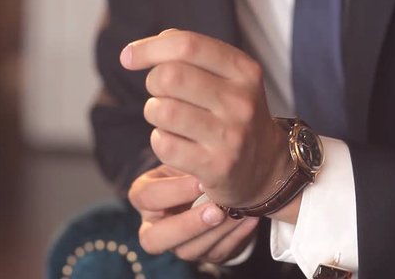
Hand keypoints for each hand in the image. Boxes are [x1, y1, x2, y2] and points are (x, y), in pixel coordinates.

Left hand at [120, 30, 290, 209]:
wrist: (265, 166)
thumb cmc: (231, 112)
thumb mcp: (227, 76)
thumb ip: (191, 53)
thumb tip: (143, 49)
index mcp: (244, 71)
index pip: (188, 45)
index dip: (150, 48)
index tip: (128, 57)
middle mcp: (242, 102)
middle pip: (169, 76)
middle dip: (152, 83)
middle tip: (160, 93)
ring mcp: (231, 136)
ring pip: (162, 110)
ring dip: (154, 113)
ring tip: (168, 119)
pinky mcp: (217, 167)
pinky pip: (164, 144)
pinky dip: (160, 141)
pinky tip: (176, 143)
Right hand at [128, 165, 258, 261]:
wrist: (221, 183)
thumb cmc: (197, 164)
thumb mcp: (188, 158)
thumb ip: (187, 153)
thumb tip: (195, 139)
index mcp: (146, 196)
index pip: (145, 197)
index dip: (172, 191)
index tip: (200, 179)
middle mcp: (155, 224)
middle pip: (153, 239)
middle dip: (187, 225)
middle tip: (216, 210)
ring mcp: (178, 244)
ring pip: (187, 251)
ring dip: (216, 232)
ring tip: (238, 212)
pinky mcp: (204, 254)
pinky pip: (217, 253)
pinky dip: (235, 236)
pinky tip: (249, 218)